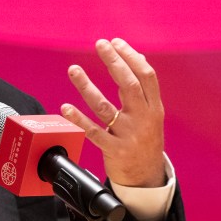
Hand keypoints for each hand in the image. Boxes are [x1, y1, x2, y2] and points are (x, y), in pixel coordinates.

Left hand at [60, 38, 166, 187]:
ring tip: (73, 69)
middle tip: (99, 44)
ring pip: (104, 107)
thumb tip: (137, 56)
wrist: (147, 177)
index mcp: (154, 108)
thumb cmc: (146, 139)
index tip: (115, 42)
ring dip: (86, 86)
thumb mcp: (153, 114)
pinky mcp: (114, 150)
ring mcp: (128, 135)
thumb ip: (144, 89)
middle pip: (128, 85)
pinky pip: (93, 132)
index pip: (146, 76)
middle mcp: (143, 119)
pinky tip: (66, 107)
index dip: (131, 57)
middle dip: (113, 61)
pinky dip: (78, 119)